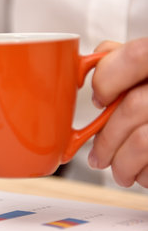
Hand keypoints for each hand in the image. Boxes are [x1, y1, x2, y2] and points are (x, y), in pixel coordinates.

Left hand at [88, 38, 147, 187]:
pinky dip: (145, 175)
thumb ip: (124, 61)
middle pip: (134, 107)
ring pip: (143, 142)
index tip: (98, 99)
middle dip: (107, 140)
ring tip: (119, 171)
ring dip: (122, 164)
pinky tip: (144, 173)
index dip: (107, 79)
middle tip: (98, 156)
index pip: (135, 56)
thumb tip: (88, 66)